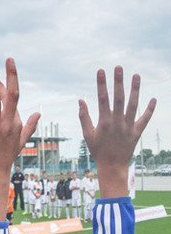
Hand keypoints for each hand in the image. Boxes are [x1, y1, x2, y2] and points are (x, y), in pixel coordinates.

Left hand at [0, 59, 38, 220]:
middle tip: (7, 59)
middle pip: (12, 96)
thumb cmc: (4, 159)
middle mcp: (7, 124)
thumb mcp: (20, 141)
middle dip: (10, 76)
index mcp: (15, 123)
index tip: (3, 71)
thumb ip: (29, 126)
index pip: (12, 99)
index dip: (6, 85)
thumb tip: (39, 113)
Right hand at [78, 67, 154, 198]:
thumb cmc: (98, 150)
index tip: (101, 71)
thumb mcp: (87, 134)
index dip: (101, 84)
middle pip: (119, 98)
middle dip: (118, 82)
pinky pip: (145, 119)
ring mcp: (128, 127)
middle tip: (119, 67)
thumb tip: (81, 101)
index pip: (102, 99)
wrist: (112, 166)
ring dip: (135, 89)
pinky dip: (150, 109)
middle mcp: (117, 122)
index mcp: (104, 122)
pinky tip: (153, 98)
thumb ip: (84, 117)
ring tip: (136, 75)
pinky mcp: (137, 132)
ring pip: (133, 105)